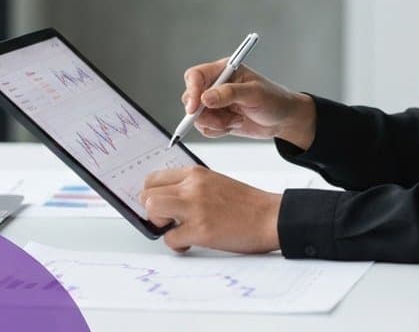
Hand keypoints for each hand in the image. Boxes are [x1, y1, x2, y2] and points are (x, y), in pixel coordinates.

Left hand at [139, 166, 280, 253]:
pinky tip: (190, 243)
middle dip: (152, 211)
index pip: (154, 178)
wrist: (271, 217)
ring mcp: (196, 207)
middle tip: (167, 220)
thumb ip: (192, 187)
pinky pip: (170, 238)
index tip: (158, 205)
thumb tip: (168, 201)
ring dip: (160, 224)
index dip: (152, 195)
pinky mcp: (201, 230)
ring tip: (175, 229)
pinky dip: (177, 245)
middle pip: (147, 193)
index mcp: (196, 173)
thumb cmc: (247, 204)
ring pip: (152, 209)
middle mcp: (193, 186)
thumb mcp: (216, 183)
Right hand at [180, 59, 315, 148]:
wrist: (283, 119)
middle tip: (222, 119)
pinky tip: (234, 125)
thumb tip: (206, 98)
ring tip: (236, 120)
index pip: (196, 76)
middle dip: (203, 112)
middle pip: (191, 97)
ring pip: (197, 116)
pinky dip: (218, 130)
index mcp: (224, 71)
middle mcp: (216, 85)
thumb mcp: (255, 93)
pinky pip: (205, 128)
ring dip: (215, 123)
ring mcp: (215, 103)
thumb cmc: (274, 99)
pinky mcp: (217, 118)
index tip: (195, 107)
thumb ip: (230, 94)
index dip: (192, 90)